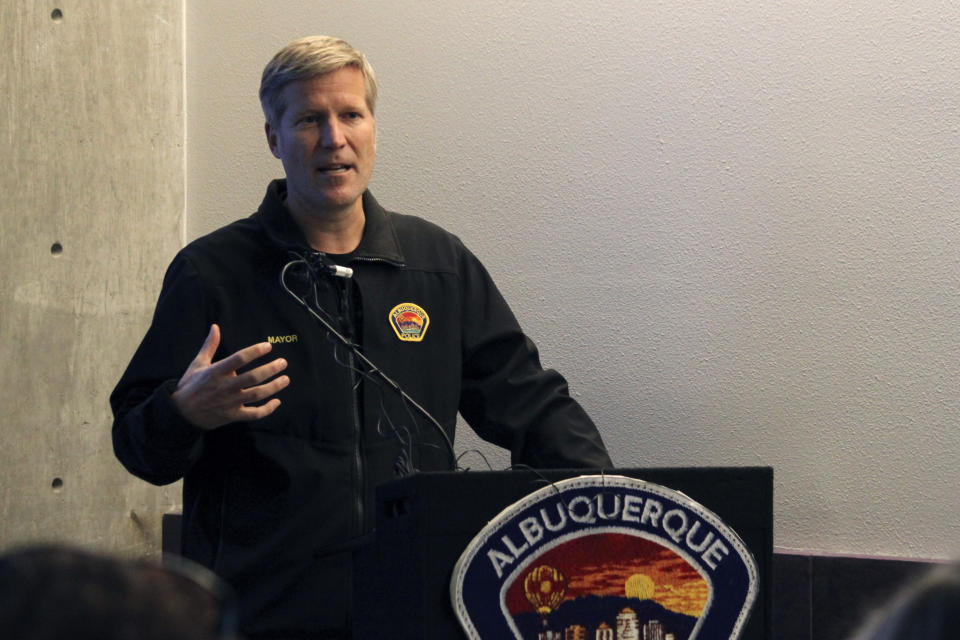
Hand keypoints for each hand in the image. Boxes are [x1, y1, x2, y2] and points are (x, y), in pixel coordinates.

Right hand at [171, 324, 289, 429]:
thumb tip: (215, 326)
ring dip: (274, 387)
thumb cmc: (190, 385)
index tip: (268, 346)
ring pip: (257, 394)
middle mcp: (225, 387)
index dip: (255, 351)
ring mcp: (230, 402)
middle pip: (253, 377)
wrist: (180, 413)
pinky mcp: (233, 416)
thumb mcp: (198, 363)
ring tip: (286, 379)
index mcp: (216, 372)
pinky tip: (277, 402)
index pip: (239, 358)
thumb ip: (210, 345)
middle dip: (271, 369)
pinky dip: (267, 409)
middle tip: (283, 362)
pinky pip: (254, 414)